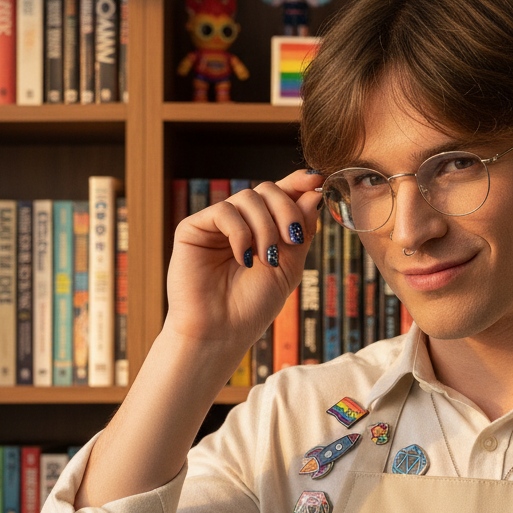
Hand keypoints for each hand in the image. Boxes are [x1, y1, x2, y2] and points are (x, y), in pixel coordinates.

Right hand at [165, 171, 320, 370]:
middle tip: (292, 238)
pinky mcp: (193, 228)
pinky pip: (225, 211)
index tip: (318, 180)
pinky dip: (241, 233)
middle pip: (267, 189)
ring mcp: (216, 224)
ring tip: (267, 258)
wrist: (222, 331)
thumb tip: (314, 192)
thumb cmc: (254, 306)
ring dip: (265, 227)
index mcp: (263, 230)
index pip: (281, 195)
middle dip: (286, 210)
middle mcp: (240, 223)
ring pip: (248, 198)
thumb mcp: (289, 267)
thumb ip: (301, 231)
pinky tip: (243, 258)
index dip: (298, 183)